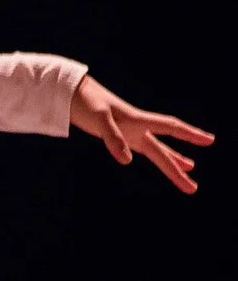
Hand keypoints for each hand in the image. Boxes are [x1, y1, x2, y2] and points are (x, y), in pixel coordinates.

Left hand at [70, 75, 210, 193]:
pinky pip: (139, 148)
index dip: (190, 134)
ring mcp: (128, 131)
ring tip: (190, 170)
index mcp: (137, 120)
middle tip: (193, 188)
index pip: (170, 128)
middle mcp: (137, 127)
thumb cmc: (85, 102)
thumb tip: (127, 161)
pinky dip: (149, 154)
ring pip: (155, 149)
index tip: (210, 140)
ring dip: (171, 161)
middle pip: (163, 151)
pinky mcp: (116, 134)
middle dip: (178, 170)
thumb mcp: (99, 119)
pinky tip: (154, 159)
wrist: (69, 93)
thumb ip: (113, 138)